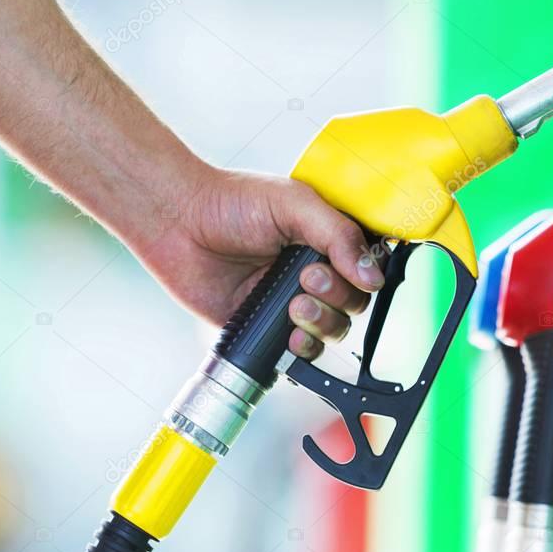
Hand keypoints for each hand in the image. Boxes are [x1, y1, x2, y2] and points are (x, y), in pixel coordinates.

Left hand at [134, 165, 385, 359]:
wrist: (179, 223)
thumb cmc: (232, 202)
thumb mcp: (295, 204)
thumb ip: (338, 236)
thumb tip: (373, 277)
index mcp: (326, 238)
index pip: (368, 265)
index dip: (366, 272)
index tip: (350, 270)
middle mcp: (314, 270)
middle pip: (355, 301)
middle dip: (337, 295)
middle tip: (305, 277)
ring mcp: (292, 300)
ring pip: (334, 328)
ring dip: (323, 321)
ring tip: (294, 303)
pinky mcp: (267, 326)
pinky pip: (303, 348)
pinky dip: (304, 346)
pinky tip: (291, 333)